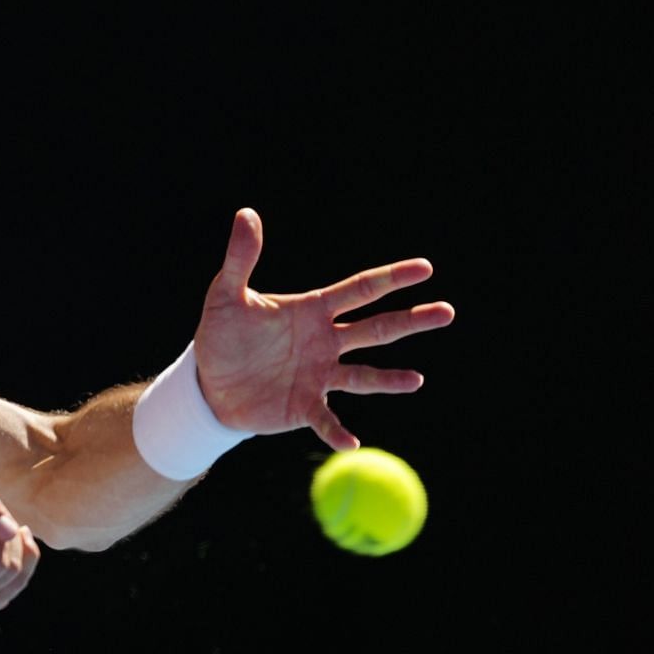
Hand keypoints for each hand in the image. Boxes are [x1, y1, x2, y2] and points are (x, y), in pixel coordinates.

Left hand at [194, 208, 454, 449]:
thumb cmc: (222, 335)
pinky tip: (352, 440)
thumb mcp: (227, 296)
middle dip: (411, 321)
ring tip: (416, 380)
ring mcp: (319, 375)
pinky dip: (338, 430)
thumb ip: (240, 259)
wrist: (207, 383)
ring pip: (363, 375)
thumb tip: (246, 214)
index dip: (392, 278)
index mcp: (314, 311)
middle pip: (377, 328)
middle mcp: (326, 342)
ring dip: (390, 379)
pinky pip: (326, 418)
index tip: (424, 268)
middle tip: (447, 312)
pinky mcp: (304, 406)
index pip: (360, 290)